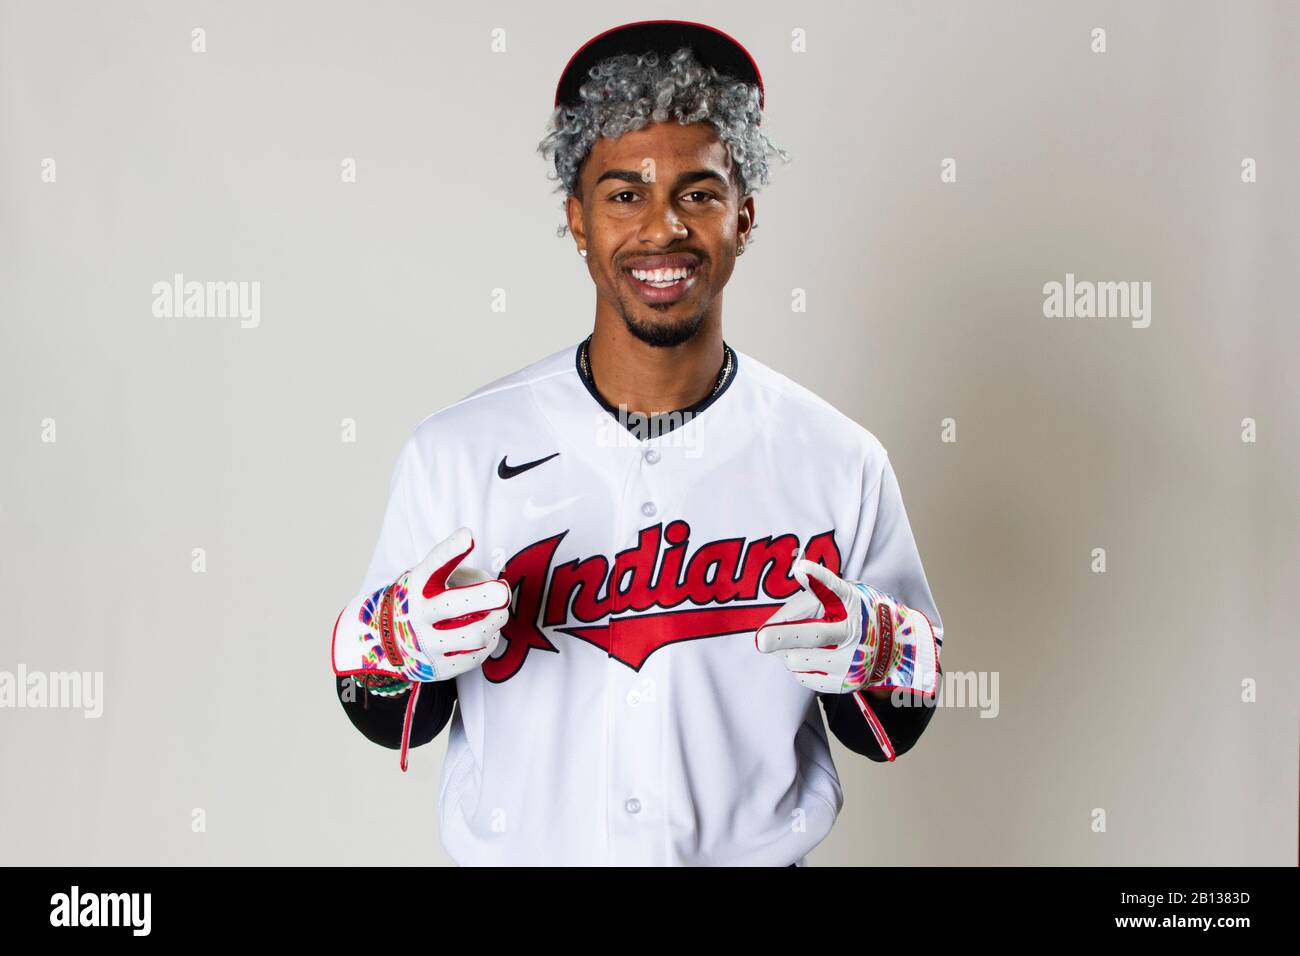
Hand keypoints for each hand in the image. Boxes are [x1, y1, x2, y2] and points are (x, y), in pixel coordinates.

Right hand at [336, 527, 510, 683]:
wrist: (385, 641)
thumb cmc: (422, 600)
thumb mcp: (431, 579)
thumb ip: (464, 576)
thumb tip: (495, 589)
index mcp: (416, 585)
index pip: (433, 565)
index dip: (451, 550)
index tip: (468, 536)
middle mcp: (417, 614)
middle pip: (452, 605)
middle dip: (483, 596)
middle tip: (503, 592)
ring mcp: (426, 644)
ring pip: (474, 634)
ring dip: (496, 621)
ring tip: (500, 614)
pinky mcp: (438, 669)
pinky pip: (475, 658)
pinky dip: (489, 643)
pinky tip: (489, 634)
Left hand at [755, 559, 913, 694]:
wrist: (896, 648)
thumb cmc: (855, 614)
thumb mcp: (842, 596)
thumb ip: (806, 602)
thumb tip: (770, 628)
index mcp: (852, 602)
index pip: (833, 587)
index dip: (817, 577)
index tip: (801, 567)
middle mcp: (854, 631)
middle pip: (814, 634)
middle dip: (784, 636)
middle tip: (761, 640)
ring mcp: (851, 660)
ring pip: (799, 659)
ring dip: (786, 651)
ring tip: (795, 644)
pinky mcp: (845, 683)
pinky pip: (803, 678)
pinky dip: (797, 667)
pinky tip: (809, 657)